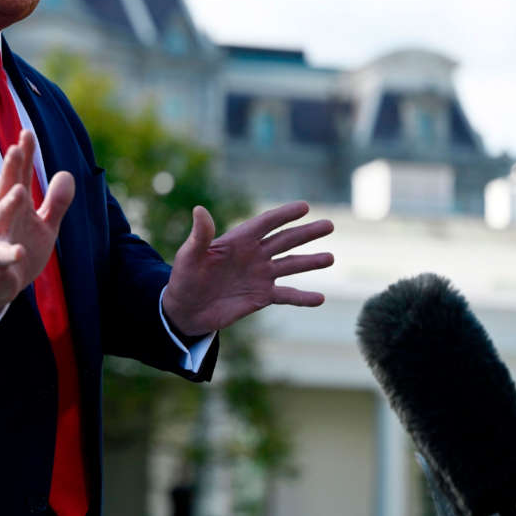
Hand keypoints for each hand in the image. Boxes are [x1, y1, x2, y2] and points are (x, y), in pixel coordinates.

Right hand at [0, 130, 74, 317]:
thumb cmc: (20, 246)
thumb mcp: (45, 224)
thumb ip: (56, 202)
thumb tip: (68, 173)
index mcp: (14, 204)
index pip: (18, 175)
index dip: (23, 155)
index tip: (27, 132)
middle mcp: (1, 216)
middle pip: (5, 188)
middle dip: (10, 169)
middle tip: (16, 148)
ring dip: (9, 204)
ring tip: (20, 190)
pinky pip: (1, 256)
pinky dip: (10, 254)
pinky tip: (20, 251)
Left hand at [159, 201, 333, 336]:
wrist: (186, 309)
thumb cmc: (185, 278)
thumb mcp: (189, 256)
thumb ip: (200, 235)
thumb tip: (199, 210)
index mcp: (238, 241)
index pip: (265, 223)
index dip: (283, 215)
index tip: (304, 206)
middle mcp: (253, 255)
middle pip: (284, 240)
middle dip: (306, 233)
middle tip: (329, 225)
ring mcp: (260, 275)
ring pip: (290, 265)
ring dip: (310, 262)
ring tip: (330, 258)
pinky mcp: (262, 296)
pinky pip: (286, 295)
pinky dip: (302, 297)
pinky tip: (320, 298)